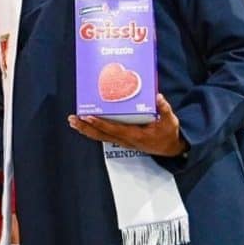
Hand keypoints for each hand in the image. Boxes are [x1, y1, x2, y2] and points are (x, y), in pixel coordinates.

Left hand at [68, 93, 185, 156]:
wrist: (170, 148)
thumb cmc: (168, 133)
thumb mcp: (170, 121)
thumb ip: (164, 109)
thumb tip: (158, 96)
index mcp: (135, 135)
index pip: (114, 129)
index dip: (100, 124)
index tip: (88, 117)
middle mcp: (126, 140)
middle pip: (101, 135)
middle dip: (86, 127)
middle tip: (72, 119)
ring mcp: (123, 141)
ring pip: (100, 137)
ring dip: (86, 130)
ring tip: (73, 122)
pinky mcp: (122, 140)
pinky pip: (104, 136)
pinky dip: (92, 131)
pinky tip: (84, 126)